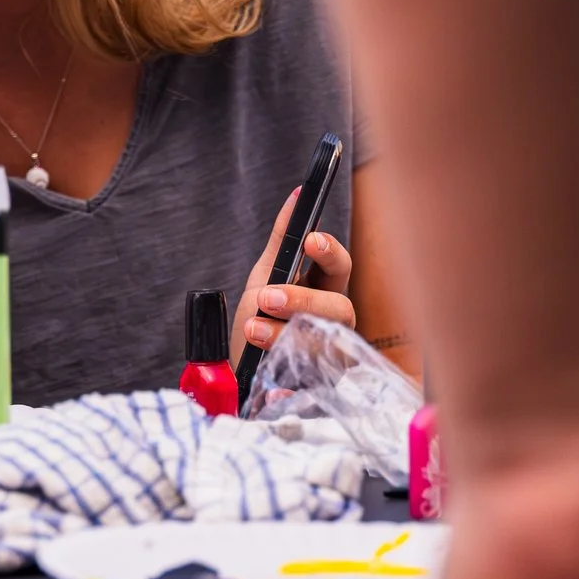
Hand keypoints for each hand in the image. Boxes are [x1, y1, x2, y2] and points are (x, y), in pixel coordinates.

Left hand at [233, 187, 355, 364]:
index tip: (309, 240)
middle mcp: (334, 322)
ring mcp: (330, 354)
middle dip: (302, 300)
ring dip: (284, 334)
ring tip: (253, 328)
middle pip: (340, 308)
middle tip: (267, 297)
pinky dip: (286, 371)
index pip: (340, 267)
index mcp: (323, 290)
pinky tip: (265, 366)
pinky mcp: (318, 384)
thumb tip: (297, 195)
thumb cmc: (260, 316)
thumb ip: (281, 239)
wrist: (238, 366)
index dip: (330, 252)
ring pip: (326, 343)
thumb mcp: (265, 276)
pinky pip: (312, 378)